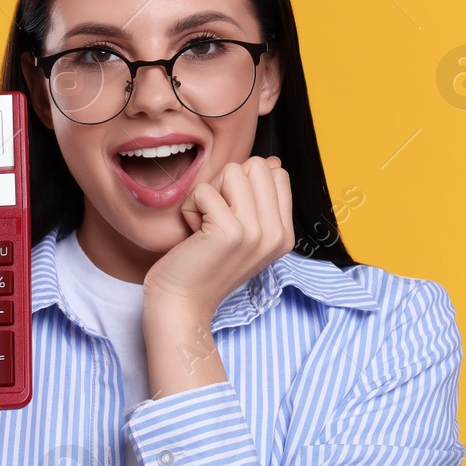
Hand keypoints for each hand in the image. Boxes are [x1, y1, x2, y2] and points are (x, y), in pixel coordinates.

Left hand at [142, 155, 293, 320]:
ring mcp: (257, 233)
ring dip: (208, 194)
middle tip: (213, 219)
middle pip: (256, 166)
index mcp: (283, 234)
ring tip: (203, 226)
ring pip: (233, 171)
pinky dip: (191, 208)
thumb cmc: (202, 265)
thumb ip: (259, 199)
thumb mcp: (242, 233)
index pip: (276, 174)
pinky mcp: (230, 231)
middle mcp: (276, 234)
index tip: (229, 217)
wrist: (181, 303)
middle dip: (226, 184)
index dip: (243, 185)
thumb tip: (271, 161)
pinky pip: (205, 190)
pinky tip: (193, 234)